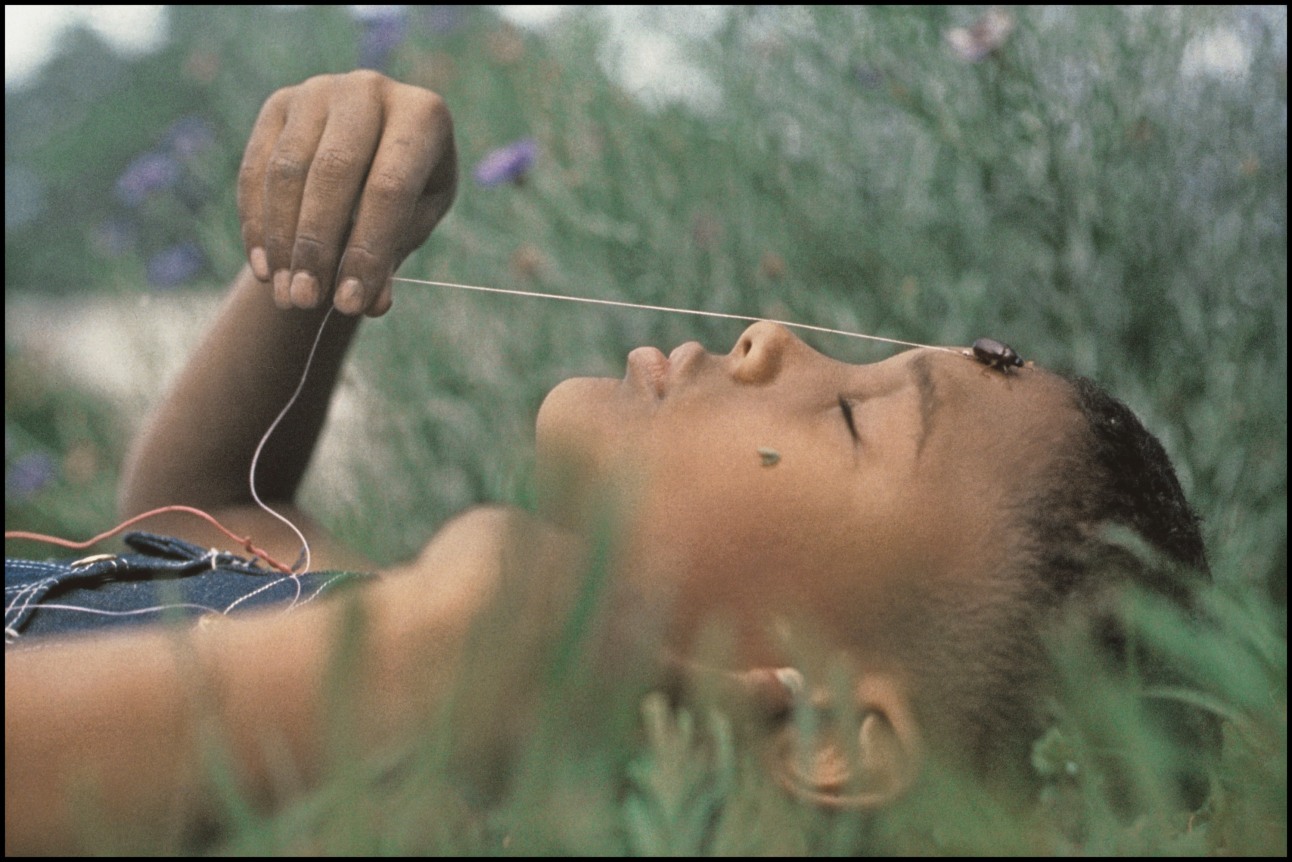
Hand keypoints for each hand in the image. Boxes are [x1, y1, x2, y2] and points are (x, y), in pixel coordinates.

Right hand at [238, 70, 457, 316]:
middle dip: (317, 246)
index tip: (350, 304)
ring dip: (283, 241)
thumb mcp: (415, 224)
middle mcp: (370, 90)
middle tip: (307, 301)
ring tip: (287, 296)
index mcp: (423, 114)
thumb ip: (394, 257)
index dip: (368, 250)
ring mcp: (319, 90)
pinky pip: (257, 170)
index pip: (389, 187)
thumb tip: (373, 305)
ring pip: (287, 171)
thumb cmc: (407, 194)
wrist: (375, 149)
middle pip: (333, 172)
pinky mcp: (279, 104)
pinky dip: (257, 224)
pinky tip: (265, 270)